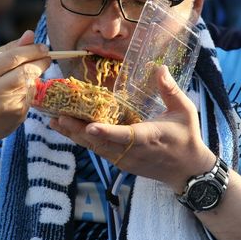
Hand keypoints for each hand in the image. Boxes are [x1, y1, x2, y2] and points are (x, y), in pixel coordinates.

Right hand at [0, 30, 50, 145]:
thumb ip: (5, 50)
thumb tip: (30, 35)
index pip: (12, 57)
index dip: (31, 50)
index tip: (42, 47)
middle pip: (26, 72)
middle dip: (40, 62)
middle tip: (46, 56)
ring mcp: (6, 106)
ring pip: (31, 84)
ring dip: (35, 76)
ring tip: (29, 73)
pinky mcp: (16, 116)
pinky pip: (30, 97)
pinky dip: (30, 90)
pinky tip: (20, 91)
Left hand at [49, 65, 215, 192]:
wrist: (187, 171)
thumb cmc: (186, 137)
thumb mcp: (185, 111)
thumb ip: (170, 90)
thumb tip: (159, 67)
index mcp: (149, 137)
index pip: (126, 136)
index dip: (107, 133)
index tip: (90, 127)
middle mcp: (133, 151)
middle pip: (101, 142)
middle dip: (77, 130)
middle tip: (57, 116)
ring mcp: (124, 159)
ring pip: (95, 148)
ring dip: (74, 134)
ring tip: (53, 121)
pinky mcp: (119, 162)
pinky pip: (97, 150)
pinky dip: (81, 140)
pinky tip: (66, 129)